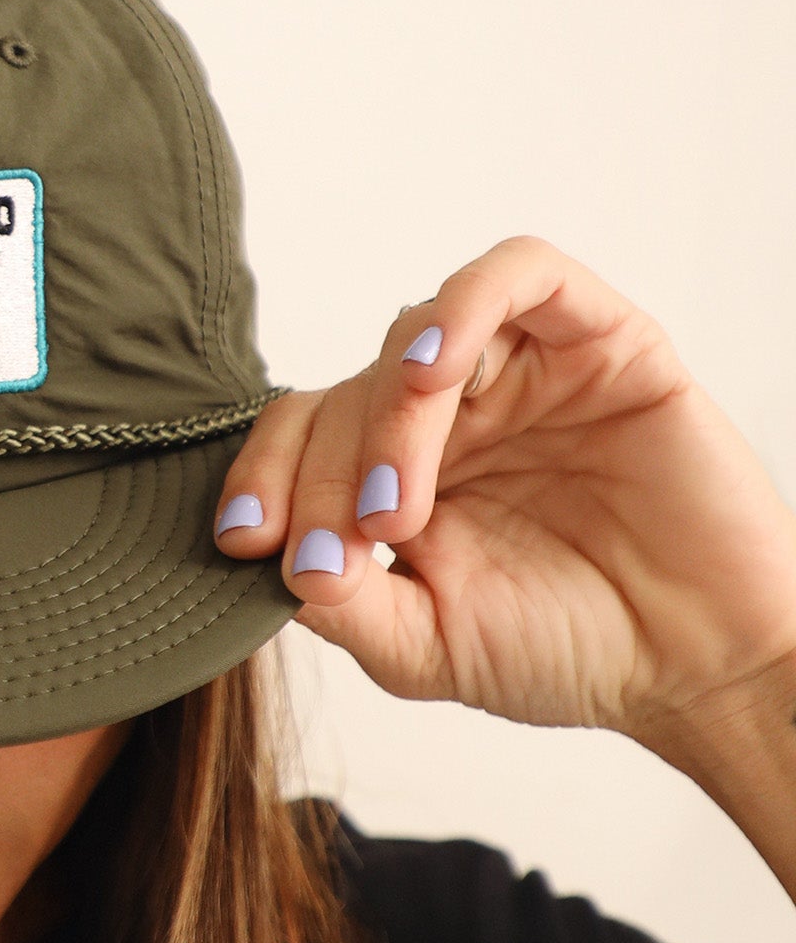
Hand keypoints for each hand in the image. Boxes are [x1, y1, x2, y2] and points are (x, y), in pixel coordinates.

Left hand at [213, 237, 795, 768]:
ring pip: (414, 335)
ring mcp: (517, 367)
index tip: (244, 541)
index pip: (296, 434)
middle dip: (326, 474)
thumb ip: (344, 607)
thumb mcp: (424, 646)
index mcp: (390, 468)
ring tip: (391, 504)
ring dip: (386, 414)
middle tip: (350, 547)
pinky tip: (434, 372)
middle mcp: (447, 409)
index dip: (258, 475)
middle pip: (345, 391)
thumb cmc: (563, 651)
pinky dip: (462, 307)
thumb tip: (274, 563)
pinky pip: (519, 273)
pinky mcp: (597, 338)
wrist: (698, 668)